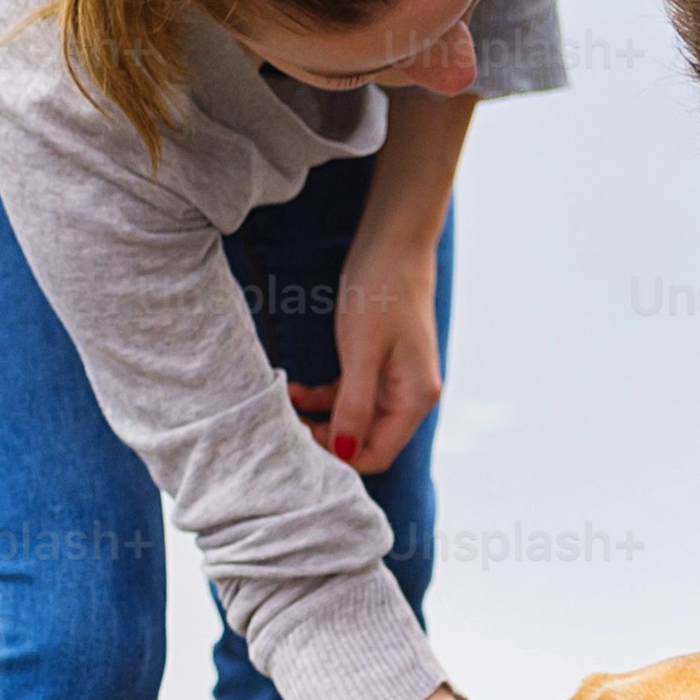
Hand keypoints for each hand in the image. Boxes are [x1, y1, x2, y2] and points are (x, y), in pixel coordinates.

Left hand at [287, 234, 444, 472]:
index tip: (298, 447)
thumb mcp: (361, 351)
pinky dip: (322, 397)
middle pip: (364, 441)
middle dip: (324, 439)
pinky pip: (348, 395)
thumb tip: (343, 454)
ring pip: (352, 419)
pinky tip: (295, 389)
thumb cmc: (382, 290)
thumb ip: (353, 406)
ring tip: (284, 406)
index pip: (376, 454)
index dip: (337, 458)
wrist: (394, 241)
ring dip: (317, 418)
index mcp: (415, 399)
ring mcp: (395, 381)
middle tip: (284, 428)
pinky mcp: (378, 366)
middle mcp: (410, 397)